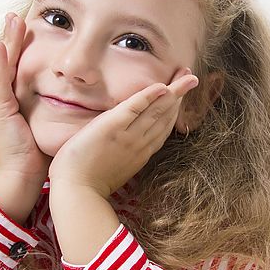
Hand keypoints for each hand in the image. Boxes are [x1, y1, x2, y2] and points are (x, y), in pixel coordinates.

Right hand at [0, 13, 51, 180]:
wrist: (22, 177)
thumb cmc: (38, 154)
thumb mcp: (47, 124)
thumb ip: (56, 107)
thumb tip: (81, 95)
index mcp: (11, 101)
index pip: (17, 67)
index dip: (21, 47)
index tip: (30, 25)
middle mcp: (0, 99)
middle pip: (7, 61)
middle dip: (12, 38)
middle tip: (16, 15)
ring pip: (2, 66)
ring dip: (7, 42)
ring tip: (11, 21)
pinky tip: (1, 46)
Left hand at [48, 68, 198, 197]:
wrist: (77, 192)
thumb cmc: (88, 184)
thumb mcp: (114, 170)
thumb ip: (124, 155)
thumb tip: (126, 144)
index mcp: (140, 153)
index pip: (163, 128)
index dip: (175, 111)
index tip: (182, 97)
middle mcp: (139, 143)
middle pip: (165, 116)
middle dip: (180, 95)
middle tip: (192, 78)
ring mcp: (128, 135)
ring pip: (156, 110)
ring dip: (173, 91)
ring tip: (186, 76)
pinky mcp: (112, 127)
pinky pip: (134, 107)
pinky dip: (149, 96)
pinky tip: (162, 86)